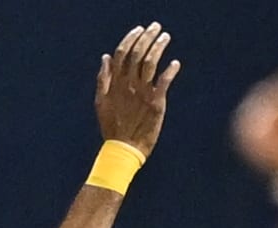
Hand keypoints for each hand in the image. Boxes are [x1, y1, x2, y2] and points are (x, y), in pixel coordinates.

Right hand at [95, 22, 179, 159]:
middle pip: (137, 54)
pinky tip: (175, 64)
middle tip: (156, 27)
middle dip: (147, 37)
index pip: (122, 54)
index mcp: (115, 84)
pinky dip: (170, 70)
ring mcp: (142, 94)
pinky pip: (164, 82)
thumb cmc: (113, 127)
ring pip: (150, 63)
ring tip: (166, 37)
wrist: (124, 150)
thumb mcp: (101, 103)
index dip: (130, 39)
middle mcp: (128, 86)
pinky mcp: (156, 103)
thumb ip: (103, 79)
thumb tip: (106, 57)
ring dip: (158, 47)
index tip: (139, 29)